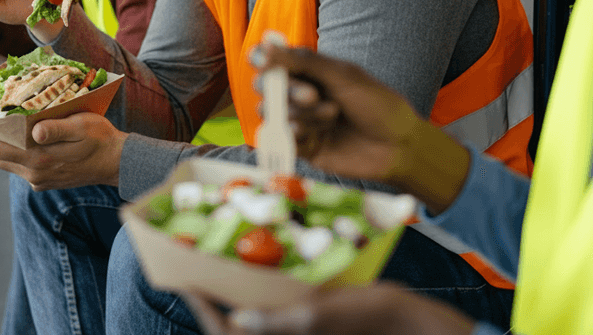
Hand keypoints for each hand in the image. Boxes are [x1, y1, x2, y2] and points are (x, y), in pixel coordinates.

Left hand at [0, 112, 127, 189]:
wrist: (117, 163)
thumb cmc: (100, 138)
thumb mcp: (82, 126)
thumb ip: (57, 129)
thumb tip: (35, 131)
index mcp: (38, 158)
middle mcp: (33, 173)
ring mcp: (38, 179)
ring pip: (4, 162)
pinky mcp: (44, 182)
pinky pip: (18, 166)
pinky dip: (10, 153)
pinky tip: (14, 140)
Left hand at [183, 284, 476, 334]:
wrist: (406, 320)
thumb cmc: (366, 318)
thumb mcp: (318, 314)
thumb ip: (276, 321)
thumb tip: (235, 319)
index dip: (203, 310)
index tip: (186, 282)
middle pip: (236, 328)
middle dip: (214, 303)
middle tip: (200, 270)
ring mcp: (295, 330)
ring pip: (253, 318)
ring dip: (235, 296)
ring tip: (223, 264)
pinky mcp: (307, 320)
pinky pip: (273, 310)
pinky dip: (261, 293)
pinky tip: (262, 267)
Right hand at [250, 44, 470, 213]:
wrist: (398, 146)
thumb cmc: (377, 104)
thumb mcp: (342, 76)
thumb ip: (303, 62)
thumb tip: (266, 45)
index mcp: (311, 71)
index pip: (274, 61)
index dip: (262, 59)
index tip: (262, 61)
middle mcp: (301, 94)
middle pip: (269, 87)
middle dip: (288, 90)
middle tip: (313, 96)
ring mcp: (301, 121)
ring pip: (276, 113)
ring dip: (302, 113)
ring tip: (332, 115)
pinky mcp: (303, 147)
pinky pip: (282, 139)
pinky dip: (294, 134)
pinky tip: (313, 135)